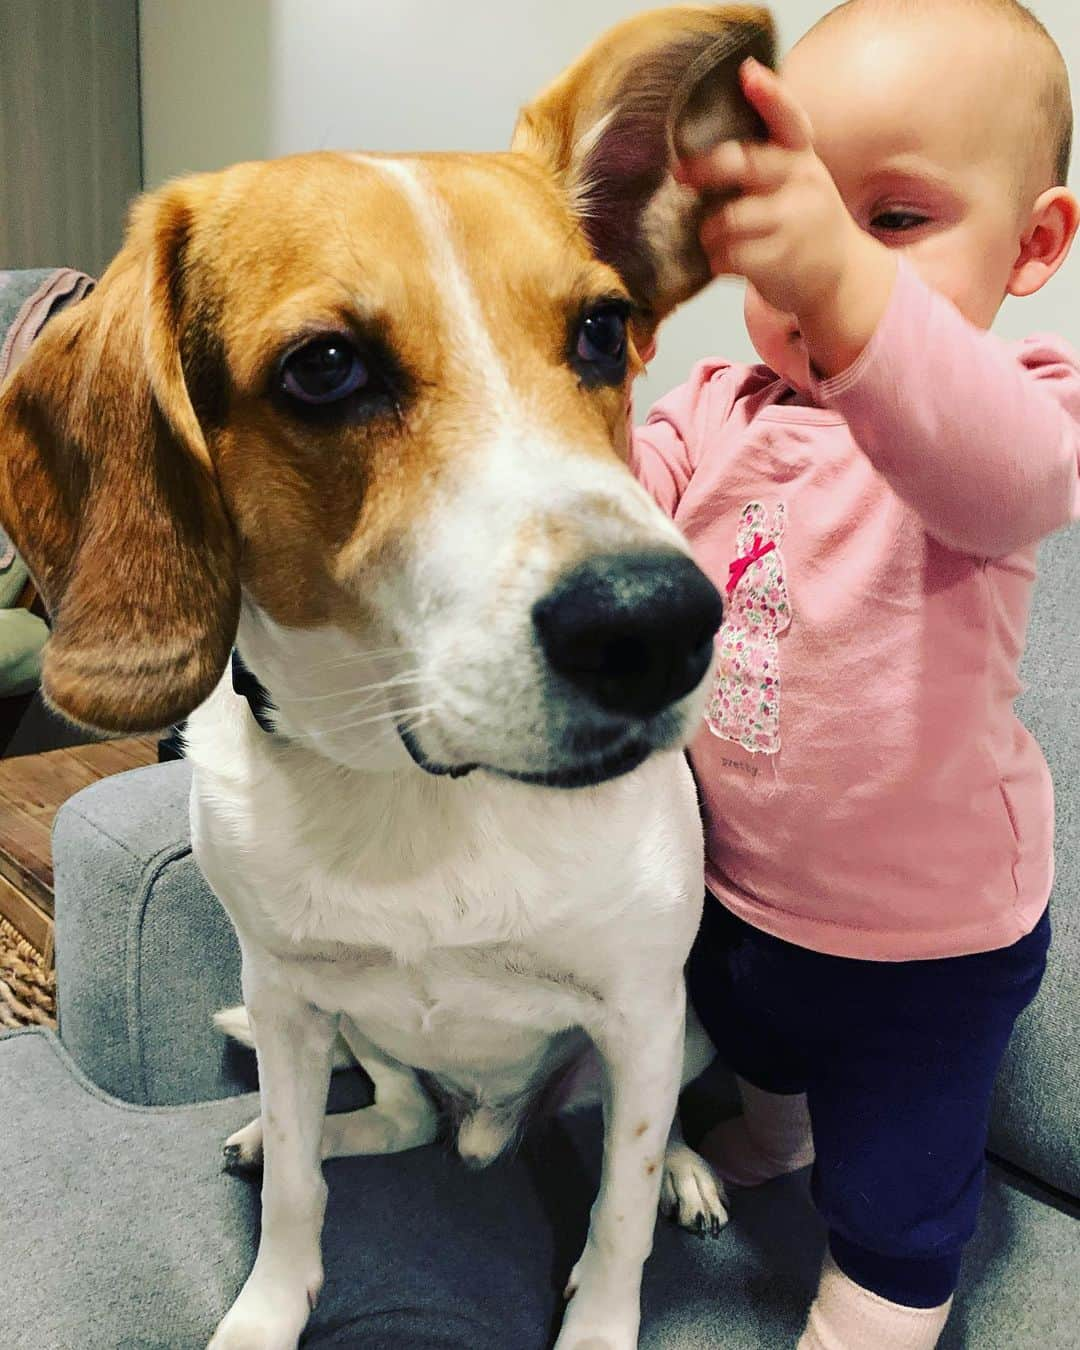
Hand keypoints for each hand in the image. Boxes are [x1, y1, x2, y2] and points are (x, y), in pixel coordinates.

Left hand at [675, 59, 896, 375]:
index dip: (769, 95)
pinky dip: (717, 260)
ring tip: (713, 236)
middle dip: (706, 168)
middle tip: (681, 175)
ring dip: (709, 231)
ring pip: (726, 219)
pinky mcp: (780, 260)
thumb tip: (697, 154)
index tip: (748, 73)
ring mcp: (792, 223)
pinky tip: (726, 260)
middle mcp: (801, 183)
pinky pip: (728, 256)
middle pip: (744, 164)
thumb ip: (763, 158)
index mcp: (801, 157)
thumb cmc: (802, 220)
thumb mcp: (797, 177)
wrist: (840, 276)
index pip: (788, 119)